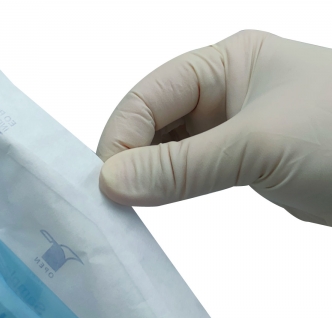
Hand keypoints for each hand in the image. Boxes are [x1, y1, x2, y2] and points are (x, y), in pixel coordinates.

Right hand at [97, 30, 331, 225]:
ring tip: (127, 208)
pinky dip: (167, 188)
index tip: (106, 184)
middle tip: (111, 201)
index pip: (149, 96)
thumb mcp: (256, 146)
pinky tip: (154, 205)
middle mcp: (221, 90)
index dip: (122, 138)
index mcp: (225, 63)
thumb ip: (181, 167)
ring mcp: (228, 127)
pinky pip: (187, 171)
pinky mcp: (237, 160)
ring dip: (145, 175)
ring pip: (166, 148)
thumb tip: (111, 184)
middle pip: (152, 121)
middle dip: (129, 158)